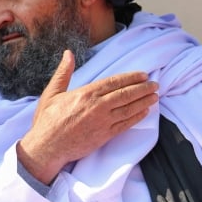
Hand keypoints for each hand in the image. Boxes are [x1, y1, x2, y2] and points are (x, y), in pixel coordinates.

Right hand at [17, 50, 158, 183]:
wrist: (47, 147)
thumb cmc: (47, 120)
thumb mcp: (51, 93)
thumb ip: (63, 73)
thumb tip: (68, 53)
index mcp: (86, 93)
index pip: (114, 82)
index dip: (131, 78)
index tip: (143, 75)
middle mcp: (97, 106)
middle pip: (126, 94)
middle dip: (143, 88)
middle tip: (155, 84)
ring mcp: (103, 122)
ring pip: (129, 109)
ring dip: (144, 101)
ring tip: (155, 96)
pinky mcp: (105, 136)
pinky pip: (126, 125)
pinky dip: (137, 117)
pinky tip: (145, 112)